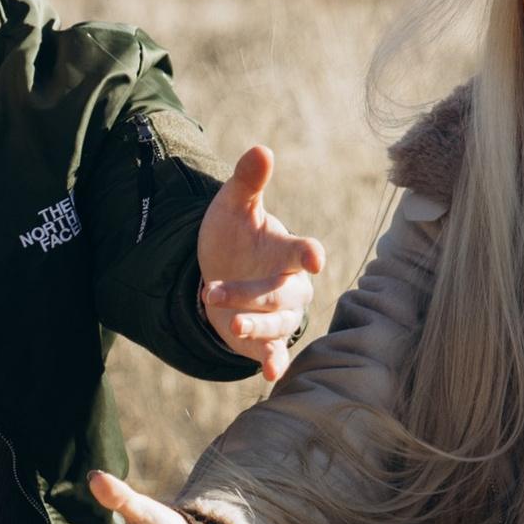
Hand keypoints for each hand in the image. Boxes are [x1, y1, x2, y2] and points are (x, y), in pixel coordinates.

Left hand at [198, 146, 325, 381]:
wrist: (219, 271)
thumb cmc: (234, 237)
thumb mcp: (233, 207)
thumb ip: (247, 182)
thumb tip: (261, 148)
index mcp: (286, 251)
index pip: (302, 251)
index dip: (307, 253)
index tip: (313, 257)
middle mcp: (289, 285)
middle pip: (280, 293)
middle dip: (249, 295)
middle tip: (211, 290)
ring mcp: (279, 315)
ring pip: (277, 324)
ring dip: (255, 327)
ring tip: (230, 326)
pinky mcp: (267, 340)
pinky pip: (277, 353)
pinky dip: (275, 363)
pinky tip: (269, 374)